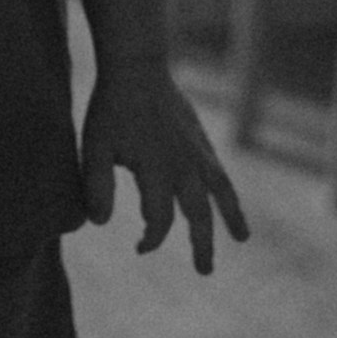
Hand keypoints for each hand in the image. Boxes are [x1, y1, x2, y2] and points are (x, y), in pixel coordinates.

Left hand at [79, 58, 247, 275]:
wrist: (137, 66)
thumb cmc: (111, 109)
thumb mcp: (94, 147)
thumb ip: (96, 186)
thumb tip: (97, 224)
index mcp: (156, 171)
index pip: (159, 220)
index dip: (151, 239)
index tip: (139, 247)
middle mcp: (183, 165)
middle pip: (198, 214)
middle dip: (201, 245)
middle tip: (204, 271)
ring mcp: (196, 151)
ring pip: (221, 192)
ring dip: (231, 217)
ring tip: (242, 238)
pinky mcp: (200, 139)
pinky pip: (220, 172)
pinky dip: (226, 190)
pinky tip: (227, 199)